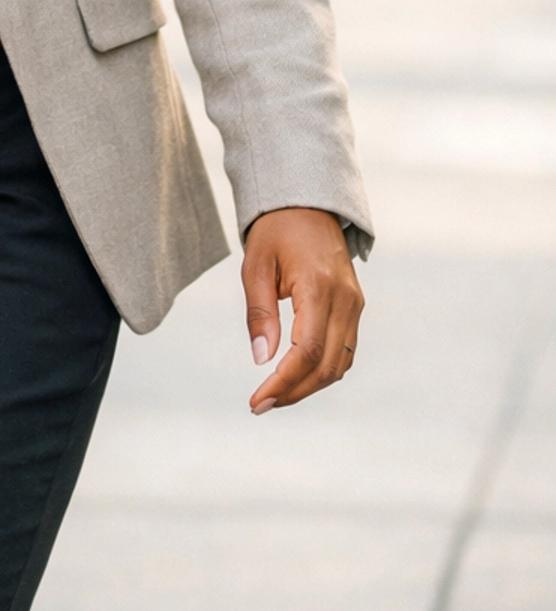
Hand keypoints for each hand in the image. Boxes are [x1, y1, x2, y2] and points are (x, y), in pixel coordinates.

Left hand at [242, 206, 362, 413]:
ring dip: (309, 386)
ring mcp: (355, 304)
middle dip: (294, 392)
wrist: (307, 204)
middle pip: (327, 366)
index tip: (257, 401)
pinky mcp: (355, 307)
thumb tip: (261, 360)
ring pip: (340, 364)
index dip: (284, 383)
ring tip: (275, 396)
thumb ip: (260, 313)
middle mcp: (345, 300)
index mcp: (319, 287)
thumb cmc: (275, 231)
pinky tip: (296, 377)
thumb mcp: (256, 266)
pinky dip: (323, 370)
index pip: (307, 352)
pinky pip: (345, 350)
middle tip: (260, 406)